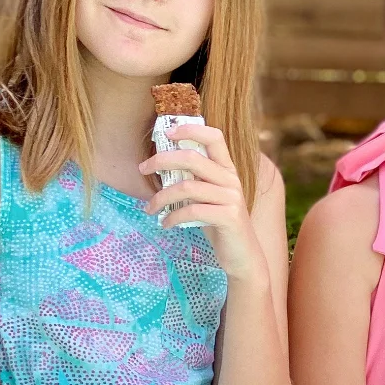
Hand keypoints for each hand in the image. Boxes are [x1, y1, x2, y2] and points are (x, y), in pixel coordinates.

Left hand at [140, 123, 264, 282]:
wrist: (242, 256)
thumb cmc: (219, 224)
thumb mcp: (207, 197)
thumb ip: (193, 179)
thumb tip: (160, 164)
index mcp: (227, 169)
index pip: (214, 136)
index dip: (190, 129)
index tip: (166, 133)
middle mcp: (231, 179)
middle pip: (192, 157)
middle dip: (162, 160)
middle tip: (142, 168)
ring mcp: (232, 198)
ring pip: (187, 186)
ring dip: (161, 197)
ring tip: (150, 208)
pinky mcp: (229, 217)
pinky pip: (192, 211)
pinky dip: (173, 217)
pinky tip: (165, 224)